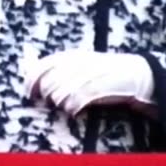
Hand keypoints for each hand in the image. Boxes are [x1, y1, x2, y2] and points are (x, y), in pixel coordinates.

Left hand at [23, 50, 154, 115]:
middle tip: (52, 102)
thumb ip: (58, 69)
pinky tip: (74, 111)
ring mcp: (90, 73)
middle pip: (50, 80)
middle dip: (47, 94)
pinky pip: (78, 99)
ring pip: (62, 91)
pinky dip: (73, 107)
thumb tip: (30, 70)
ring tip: (66, 106)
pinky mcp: (101, 86)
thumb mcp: (81, 66)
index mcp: (72, 55)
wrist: (138, 74)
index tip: (27, 93)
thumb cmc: (105, 72)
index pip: (43, 65)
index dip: (31, 79)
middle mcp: (79, 62)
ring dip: (60, 102)